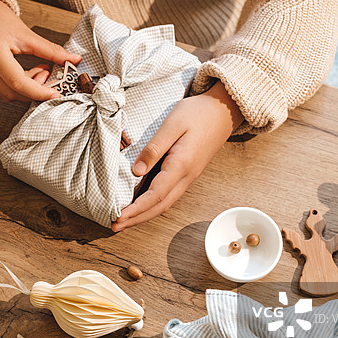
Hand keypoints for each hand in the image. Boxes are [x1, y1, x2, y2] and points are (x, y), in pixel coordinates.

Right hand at [0, 0, 80, 101]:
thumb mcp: (27, 33)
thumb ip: (50, 50)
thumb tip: (73, 59)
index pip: (18, 82)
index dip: (39, 91)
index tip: (56, 92)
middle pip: (12, 92)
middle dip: (34, 91)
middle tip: (49, 75)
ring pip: (6, 94)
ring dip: (26, 89)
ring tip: (39, 71)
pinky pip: (0, 88)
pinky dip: (17, 87)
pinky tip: (27, 73)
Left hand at [112, 81, 243, 230]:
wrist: (223, 111)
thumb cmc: (197, 113)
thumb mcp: (172, 125)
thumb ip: (154, 148)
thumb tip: (136, 171)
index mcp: (181, 165)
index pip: (155, 195)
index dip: (136, 209)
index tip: (118, 217)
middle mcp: (186, 176)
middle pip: (159, 206)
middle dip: (136, 219)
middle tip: (114, 226)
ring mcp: (188, 177)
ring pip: (164, 203)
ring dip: (143, 215)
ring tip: (124, 221)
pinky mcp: (186, 173)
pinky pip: (167, 195)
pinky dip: (151, 205)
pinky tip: (140, 205)